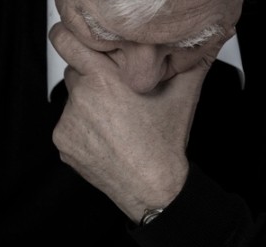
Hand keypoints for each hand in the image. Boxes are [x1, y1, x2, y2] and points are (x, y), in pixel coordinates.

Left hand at [49, 22, 213, 221]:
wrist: (151, 189)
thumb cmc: (163, 147)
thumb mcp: (182, 98)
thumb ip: (190, 63)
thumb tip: (202, 45)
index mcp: (104, 81)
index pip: (67, 42)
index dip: (70, 38)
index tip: (75, 42)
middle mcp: (81, 100)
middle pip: (75, 72)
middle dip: (91, 78)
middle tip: (115, 95)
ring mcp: (69, 124)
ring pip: (72, 100)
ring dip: (87, 105)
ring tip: (114, 122)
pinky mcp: (63, 144)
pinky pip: (68, 125)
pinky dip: (82, 129)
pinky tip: (106, 138)